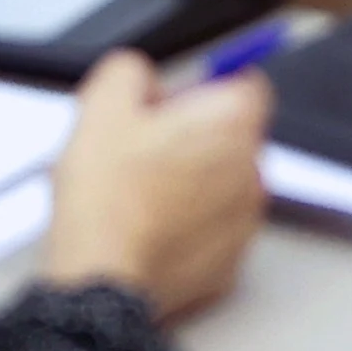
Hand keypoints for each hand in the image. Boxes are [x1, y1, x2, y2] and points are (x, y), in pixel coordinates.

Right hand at [34, 47, 268, 321]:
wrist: (100, 278)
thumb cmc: (107, 200)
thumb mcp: (101, 108)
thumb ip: (128, 72)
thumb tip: (138, 75)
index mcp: (232, 123)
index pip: (247, 82)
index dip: (207, 83)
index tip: (177, 97)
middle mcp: (251, 169)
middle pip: (232, 134)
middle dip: (193, 135)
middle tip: (144, 146)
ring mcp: (245, 221)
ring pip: (222, 184)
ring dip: (190, 182)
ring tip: (138, 193)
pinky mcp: (230, 262)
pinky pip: (214, 229)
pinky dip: (188, 225)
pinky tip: (147, 227)